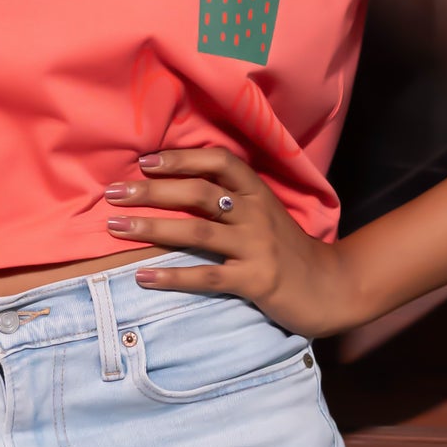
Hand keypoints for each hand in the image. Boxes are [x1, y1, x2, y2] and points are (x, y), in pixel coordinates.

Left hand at [103, 146, 363, 338]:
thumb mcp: (266, 215)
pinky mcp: (256, 281)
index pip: (218, 162)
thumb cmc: (290, 250)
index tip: (145, 162)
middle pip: (199, 193)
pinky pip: (207, 276)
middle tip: (113, 193)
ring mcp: (257, 247)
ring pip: (197, 231)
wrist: (333, 287)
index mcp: (258, 193)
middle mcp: (256, 214)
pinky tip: (143, 277)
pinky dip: (172, 276)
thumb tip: (180, 189)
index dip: (180, 159)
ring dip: (151, 228)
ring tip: (115, 227)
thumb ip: (233, 200)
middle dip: (151, 191)